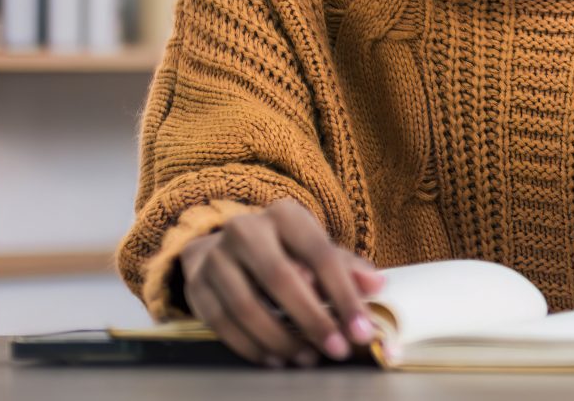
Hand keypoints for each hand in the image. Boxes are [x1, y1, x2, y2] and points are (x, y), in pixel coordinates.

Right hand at [177, 200, 382, 367]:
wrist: (223, 247)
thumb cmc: (282, 250)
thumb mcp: (315, 249)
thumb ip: (346, 268)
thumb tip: (377, 285)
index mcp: (285, 214)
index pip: (320, 254)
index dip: (344, 295)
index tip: (362, 330)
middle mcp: (245, 230)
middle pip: (280, 278)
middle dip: (312, 320)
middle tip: (336, 349)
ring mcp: (215, 257)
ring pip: (247, 305)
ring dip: (281, 339)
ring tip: (307, 358)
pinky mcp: (195, 285)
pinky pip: (222, 324)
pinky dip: (251, 347)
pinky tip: (275, 359)